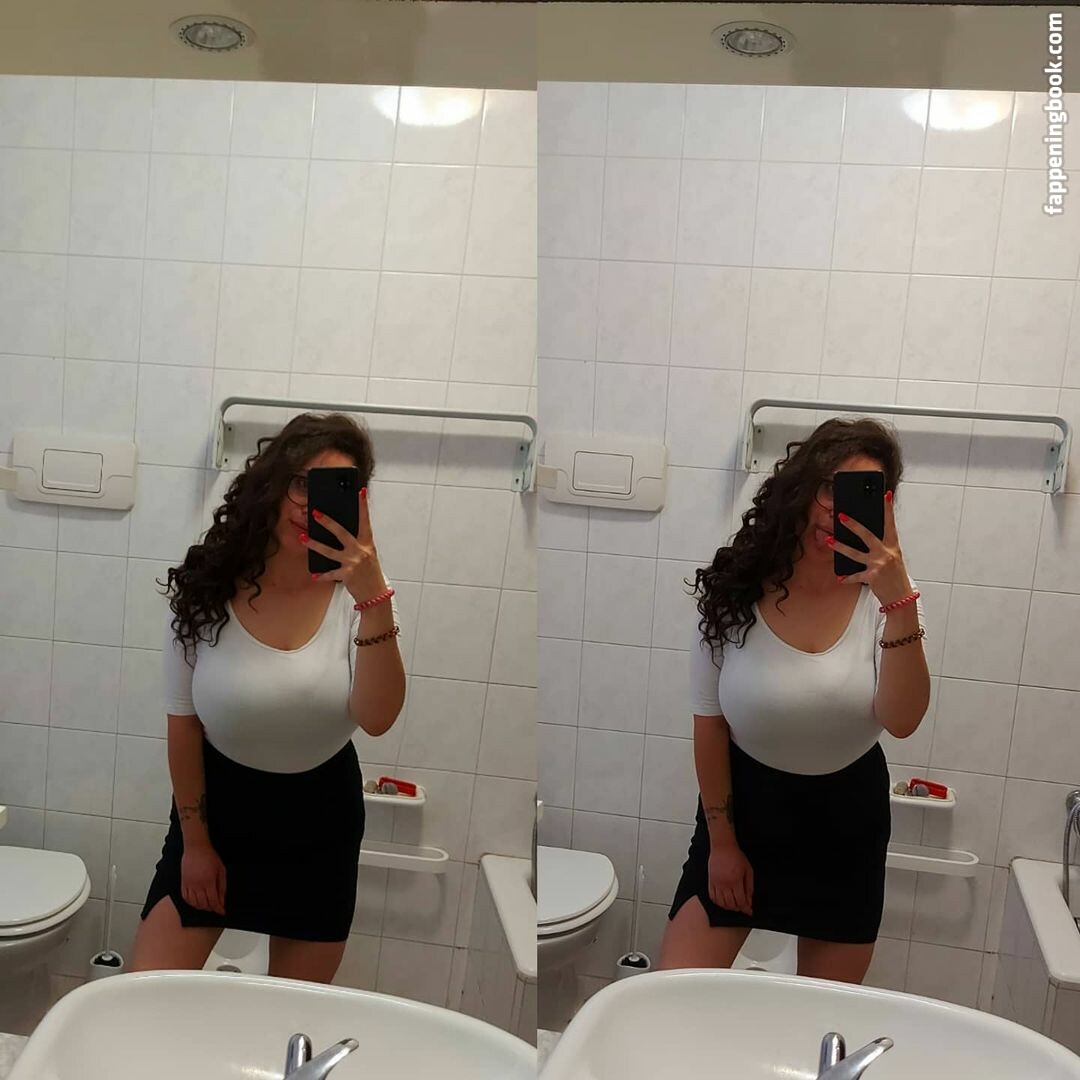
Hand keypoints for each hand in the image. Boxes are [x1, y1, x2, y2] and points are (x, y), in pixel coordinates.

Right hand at [181, 843, 225, 914]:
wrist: (196, 848)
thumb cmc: (210, 857)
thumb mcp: (221, 870)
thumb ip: (222, 886)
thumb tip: (223, 900)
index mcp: (209, 882)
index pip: (214, 901)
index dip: (218, 908)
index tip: (222, 912)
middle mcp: (198, 886)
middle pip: (204, 904)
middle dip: (211, 908)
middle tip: (216, 908)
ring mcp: (189, 885)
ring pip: (194, 903)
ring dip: (201, 907)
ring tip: (207, 906)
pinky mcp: (183, 883)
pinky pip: (185, 898)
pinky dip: (191, 903)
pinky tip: (196, 902)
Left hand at [303, 486, 386, 603]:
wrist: (375, 593)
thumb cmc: (370, 572)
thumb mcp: (368, 554)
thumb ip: (357, 543)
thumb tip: (338, 531)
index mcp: (367, 543)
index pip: (365, 521)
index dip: (363, 506)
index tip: (360, 492)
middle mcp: (360, 550)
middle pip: (341, 532)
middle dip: (327, 522)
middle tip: (314, 513)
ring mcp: (353, 562)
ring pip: (329, 551)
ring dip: (314, 544)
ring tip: (303, 537)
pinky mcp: (347, 575)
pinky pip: (330, 573)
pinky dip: (322, 575)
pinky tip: (314, 575)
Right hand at [707, 843, 753, 915]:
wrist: (723, 847)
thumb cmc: (736, 856)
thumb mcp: (748, 870)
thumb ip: (749, 887)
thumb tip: (749, 900)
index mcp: (735, 881)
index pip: (740, 901)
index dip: (746, 908)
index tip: (749, 911)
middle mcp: (725, 884)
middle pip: (731, 904)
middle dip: (738, 908)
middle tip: (742, 907)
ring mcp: (716, 883)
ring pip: (721, 903)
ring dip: (728, 907)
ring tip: (733, 905)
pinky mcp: (710, 881)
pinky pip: (712, 897)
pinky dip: (718, 902)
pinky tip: (723, 901)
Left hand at [829, 491, 911, 606]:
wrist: (901, 598)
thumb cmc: (895, 576)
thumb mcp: (893, 558)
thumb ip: (882, 546)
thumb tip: (864, 533)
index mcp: (893, 546)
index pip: (890, 524)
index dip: (888, 509)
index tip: (885, 495)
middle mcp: (886, 553)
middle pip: (867, 535)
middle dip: (853, 525)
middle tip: (840, 516)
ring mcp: (879, 565)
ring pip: (855, 553)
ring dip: (840, 547)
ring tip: (829, 540)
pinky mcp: (872, 577)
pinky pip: (855, 575)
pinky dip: (847, 577)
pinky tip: (840, 578)